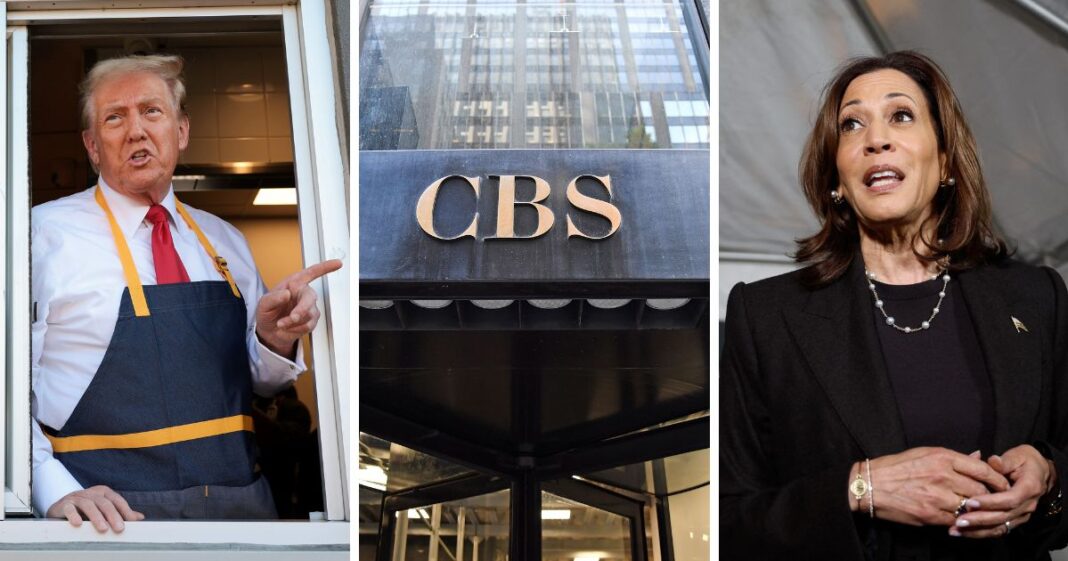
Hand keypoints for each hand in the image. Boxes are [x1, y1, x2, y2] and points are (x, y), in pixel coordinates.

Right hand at [46, 485, 143, 531]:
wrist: (60, 507)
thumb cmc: (86, 509)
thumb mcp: (103, 510)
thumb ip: (120, 513)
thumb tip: (140, 517)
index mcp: (103, 492)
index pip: (117, 500)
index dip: (125, 510)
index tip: (133, 522)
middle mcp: (91, 493)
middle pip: (104, 503)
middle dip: (113, 515)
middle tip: (120, 528)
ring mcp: (77, 497)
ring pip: (88, 504)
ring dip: (96, 517)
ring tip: (103, 529)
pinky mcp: (64, 504)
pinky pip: (69, 508)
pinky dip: (74, 515)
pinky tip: (78, 524)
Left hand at [255, 259, 342, 358]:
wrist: (269, 331)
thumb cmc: (267, 312)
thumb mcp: (263, 304)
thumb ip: (273, 298)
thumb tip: (286, 294)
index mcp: (293, 284)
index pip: (311, 273)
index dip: (325, 268)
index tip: (337, 264)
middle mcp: (303, 294)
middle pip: (311, 297)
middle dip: (302, 309)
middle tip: (293, 317)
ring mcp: (309, 308)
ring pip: (309, 314)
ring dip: (293, 322)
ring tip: (281, 324)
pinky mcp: (311, 320)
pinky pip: (308, 325)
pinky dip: (295, 329)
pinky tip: (288, 328)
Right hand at [859, 447, 1009, 526]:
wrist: (869, 486)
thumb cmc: (896, 468)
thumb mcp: (924, 453)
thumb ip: (954, 457)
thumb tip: (978, 457)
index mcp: (942, 457)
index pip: (983, 469)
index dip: (998, 479)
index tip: (1003, 485)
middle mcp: (943, 475)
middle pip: (981, 489)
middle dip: (989, 496)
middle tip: (994, 501)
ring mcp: (937, 496)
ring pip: (971, 506)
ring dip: (976, 509)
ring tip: (977, 510)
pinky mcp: (931, 514)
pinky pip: (957, 519)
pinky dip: (961, 520)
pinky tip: (960, 518)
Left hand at [951, 445, 1052, 537]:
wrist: (1039, 472)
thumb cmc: (1025, 461)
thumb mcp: (1017, 456)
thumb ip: (1005, 461)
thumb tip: (993, 461)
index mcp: (1029, 488)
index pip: (1010, 499)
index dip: (990, 502)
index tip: (970, 502)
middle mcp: (1027, 505)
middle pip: (1003, 517)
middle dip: (980, 520)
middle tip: (959, 521)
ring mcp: (1021, 515)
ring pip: (1000, 527)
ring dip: (978, 530)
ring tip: (956, 530)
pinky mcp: (1014, 520)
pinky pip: (998, 529)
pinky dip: (980, 532)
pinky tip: (963, 532)